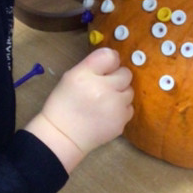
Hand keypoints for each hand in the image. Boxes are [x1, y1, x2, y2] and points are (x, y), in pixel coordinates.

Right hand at [26, 48, 133, 171]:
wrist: (62, 136)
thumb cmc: (64, 104)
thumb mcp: (71, 77)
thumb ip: (92, 65)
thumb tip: (114, 59)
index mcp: (86, 75)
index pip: (110, 56)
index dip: (109, 62)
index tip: (104, 69)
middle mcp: (103, 89)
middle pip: (126, 73)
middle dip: (117, 78)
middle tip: (104, 87)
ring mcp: (115, 107)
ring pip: (130, 91)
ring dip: (120, 94)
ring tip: (105, 102)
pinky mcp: (121, 122)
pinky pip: (129, 108)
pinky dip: (121, 109)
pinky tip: (107, 114)